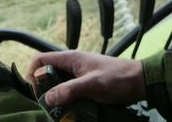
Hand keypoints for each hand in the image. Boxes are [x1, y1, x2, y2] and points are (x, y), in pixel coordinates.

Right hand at [26, 51, 145, 106]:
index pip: (40, 59)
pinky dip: (66, 102)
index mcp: (70, 58)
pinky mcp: (84, 86)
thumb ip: (70, 90)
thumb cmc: (117, 78)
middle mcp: (71, 65)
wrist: (138, 82)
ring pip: (57, 86)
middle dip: (43, 91)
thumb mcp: (93, 84)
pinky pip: (68, 93)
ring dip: (55, 99)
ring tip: (58, 112)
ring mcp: (78, 76)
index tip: (34, 92)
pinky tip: (69, 112)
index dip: (32, 74)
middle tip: (46, 107)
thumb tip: (48, 98)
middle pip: (47, 75)